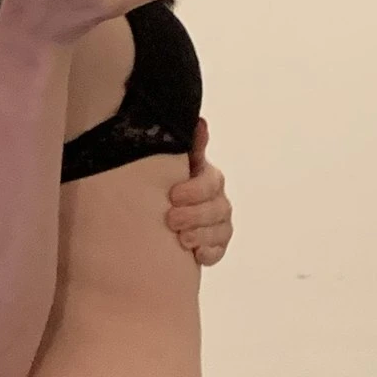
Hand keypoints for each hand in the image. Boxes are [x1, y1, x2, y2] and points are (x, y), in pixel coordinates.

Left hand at [165, 118, 232, 266]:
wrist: (156, 219)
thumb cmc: (165, 187)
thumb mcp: (172, 166)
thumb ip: (188, 147)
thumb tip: (200, 122)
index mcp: (206, 178)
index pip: (211, 182)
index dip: (195, 190)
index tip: (173, 195)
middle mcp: (216, 200)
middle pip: (218, 208)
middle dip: (195, 215)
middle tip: (171, 220)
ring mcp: (218, 224)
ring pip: (220, 230)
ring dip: (201, 234)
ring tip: (181, 238)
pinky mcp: (215, 245)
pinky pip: (219, 250)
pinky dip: (209, 253)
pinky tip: (195, 254)